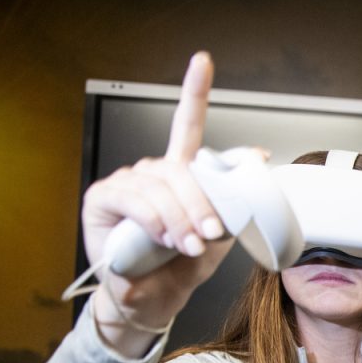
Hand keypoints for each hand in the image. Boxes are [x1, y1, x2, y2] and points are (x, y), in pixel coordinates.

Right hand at [84, 52, 235, 346]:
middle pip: (180, 168)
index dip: (195, 93)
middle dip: (201, 201)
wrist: (154, 299)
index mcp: (180, 174)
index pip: (187, 126)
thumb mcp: (219, 235)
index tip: (202, 62)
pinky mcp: (103, 199)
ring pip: (160, 185)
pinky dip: (155, 220)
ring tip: (190, 245)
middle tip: (212, 233)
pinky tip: (166, 238)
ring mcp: (126, 183)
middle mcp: (152, 173)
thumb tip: (258, 162)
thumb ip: (233, 201)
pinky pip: (134, 199)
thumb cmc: (183, 267)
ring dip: (180, 217)